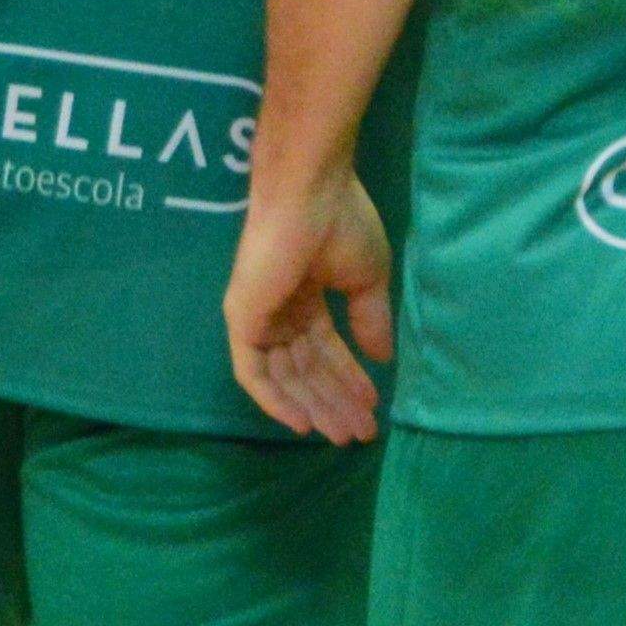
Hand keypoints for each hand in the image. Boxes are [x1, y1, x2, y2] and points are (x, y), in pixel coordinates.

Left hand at [225, 173, 394, 444]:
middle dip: (335, 401)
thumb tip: (382, 359)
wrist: (310, 192)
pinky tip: (304, 424)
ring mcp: (258, 315)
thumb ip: (370, 321)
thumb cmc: (341, 224)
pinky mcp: (242, 318)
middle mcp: (279, 308)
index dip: (348, 379)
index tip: (373, 407)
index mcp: (306, 294)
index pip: (324, 349)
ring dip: (314, 406)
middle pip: (306, 368)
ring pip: (284, 376)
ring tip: (345, 433)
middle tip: (361, 433)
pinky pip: (254, 372)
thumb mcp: (368, 279)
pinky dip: (276, 401)